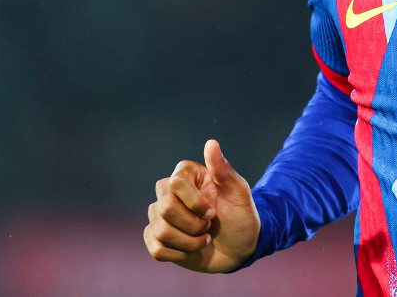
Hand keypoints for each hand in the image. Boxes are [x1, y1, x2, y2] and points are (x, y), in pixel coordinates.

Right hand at [144, 139, 260, 272]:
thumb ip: (223, 169)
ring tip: (203, 239)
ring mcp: (161, 216)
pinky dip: (178, 253)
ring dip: (189, 242)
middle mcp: (170, 193)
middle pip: (164, 208)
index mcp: (188, 176)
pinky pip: (155, 248)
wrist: (240, 248)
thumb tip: (211, 143)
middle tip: (208, 226)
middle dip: (192, 224)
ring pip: (160, 230)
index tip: (213, 212)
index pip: (175, 183)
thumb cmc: (241, 216)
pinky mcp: (158, 238)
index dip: (194, 202)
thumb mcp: (238, 193)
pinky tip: (191, 250)